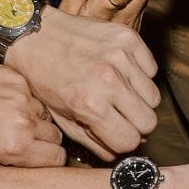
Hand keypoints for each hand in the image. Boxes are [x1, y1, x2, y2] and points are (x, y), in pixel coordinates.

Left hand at [5, 7, 160, 158]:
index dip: (122, 141)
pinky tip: (120, 72)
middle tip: (120, 115)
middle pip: (149, 122)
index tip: (115, 133)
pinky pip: (152, 70)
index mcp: (89, 105)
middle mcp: (108, 81)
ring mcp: (121, 57)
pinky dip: (140, 75)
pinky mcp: (128, 38)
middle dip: (136, 124)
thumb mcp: (61, 117)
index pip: (130, 141)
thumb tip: (118, 153)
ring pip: (154, 98)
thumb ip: (92, 140)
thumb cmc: (43, 77)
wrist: (34, 34)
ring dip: (139, 100)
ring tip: (118, 92)